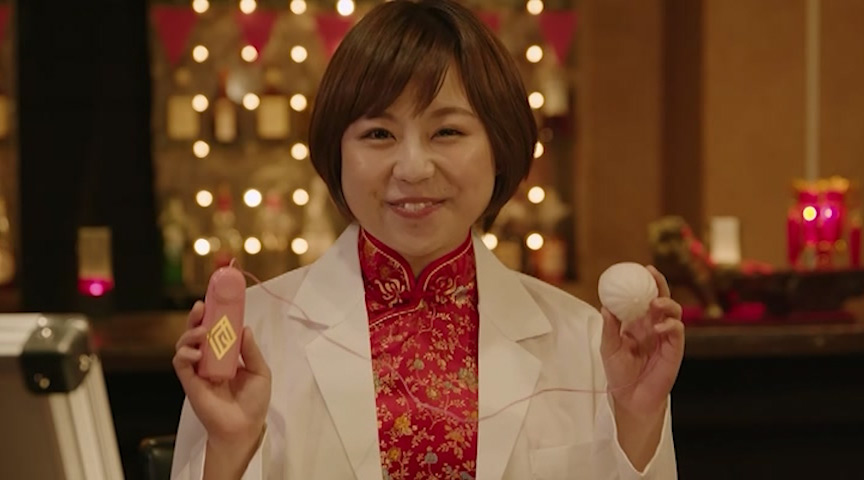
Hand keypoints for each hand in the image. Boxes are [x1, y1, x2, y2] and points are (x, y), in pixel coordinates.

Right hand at [173, 301, 271, 448]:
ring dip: (190, 335)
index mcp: (226, 356)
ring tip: (202, 334)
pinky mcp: (189, 382)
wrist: (244, 427)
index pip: (216, 331)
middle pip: (197, 334)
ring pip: (185, 345)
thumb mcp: (260, 371)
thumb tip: (244, 328)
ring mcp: (198, 371)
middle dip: (196, 318)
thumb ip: (250, 351)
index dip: (213, 316)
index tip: (215, 301)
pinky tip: (196, 354)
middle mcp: (210, 360)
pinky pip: (180, 364)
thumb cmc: (253, 402)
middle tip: (200, 308)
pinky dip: (184, 354)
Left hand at [600, 266, 684, 417]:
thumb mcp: (609, 349)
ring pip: (674, 312)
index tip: (640, 269)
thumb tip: (605, 307)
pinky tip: (659, 327)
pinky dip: (671, 325)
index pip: (642, 298)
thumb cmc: (619, 372)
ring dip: (667, 303)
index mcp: (636, 323)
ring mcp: (665, 336)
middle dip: (660, 284)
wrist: (630, 397)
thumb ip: (609, 329)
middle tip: (652, 274)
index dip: (644, 283)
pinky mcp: (674, 349)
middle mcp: (653, 326)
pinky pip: (677, 331)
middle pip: (662, 299)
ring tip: (655, 303)